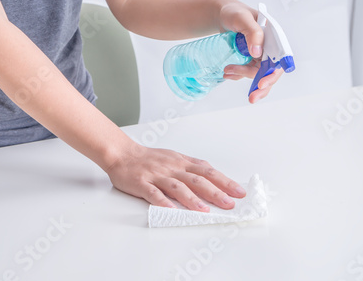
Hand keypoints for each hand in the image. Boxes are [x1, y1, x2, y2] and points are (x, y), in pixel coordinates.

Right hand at [105, 143, 246, 211]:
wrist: (122, 153)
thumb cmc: (149, 158)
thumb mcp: (174, 158)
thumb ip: (191, 168)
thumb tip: (213, 179)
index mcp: (182, 162)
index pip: (208, 171)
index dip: (224, 181)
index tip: (239, 191)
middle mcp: (172, 168)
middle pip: (197, 179)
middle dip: (215, 192)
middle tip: (229, 203)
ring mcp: (157, 175)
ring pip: (177, 186)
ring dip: (192, 198)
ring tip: (204, 210)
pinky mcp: (142, 183)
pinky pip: (153, 193)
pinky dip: (163, 201)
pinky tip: (171, 210)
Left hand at [217, 0, 283, 103]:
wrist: (222, 15)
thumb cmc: (234, 12)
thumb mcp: (242, 17)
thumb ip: (253, 32)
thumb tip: (258, 53)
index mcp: (274, 37)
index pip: (280, 59)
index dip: (273, 73)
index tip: (262, 83)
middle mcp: (270, 47)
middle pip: (271, 71)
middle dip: (261, 86)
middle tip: (251, 97)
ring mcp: (260, 54)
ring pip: (258, 75)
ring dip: (243, 77)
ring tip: (227, 72)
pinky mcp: (250, 59)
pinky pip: (247, 73)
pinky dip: (238, 76)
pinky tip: (227, 73)